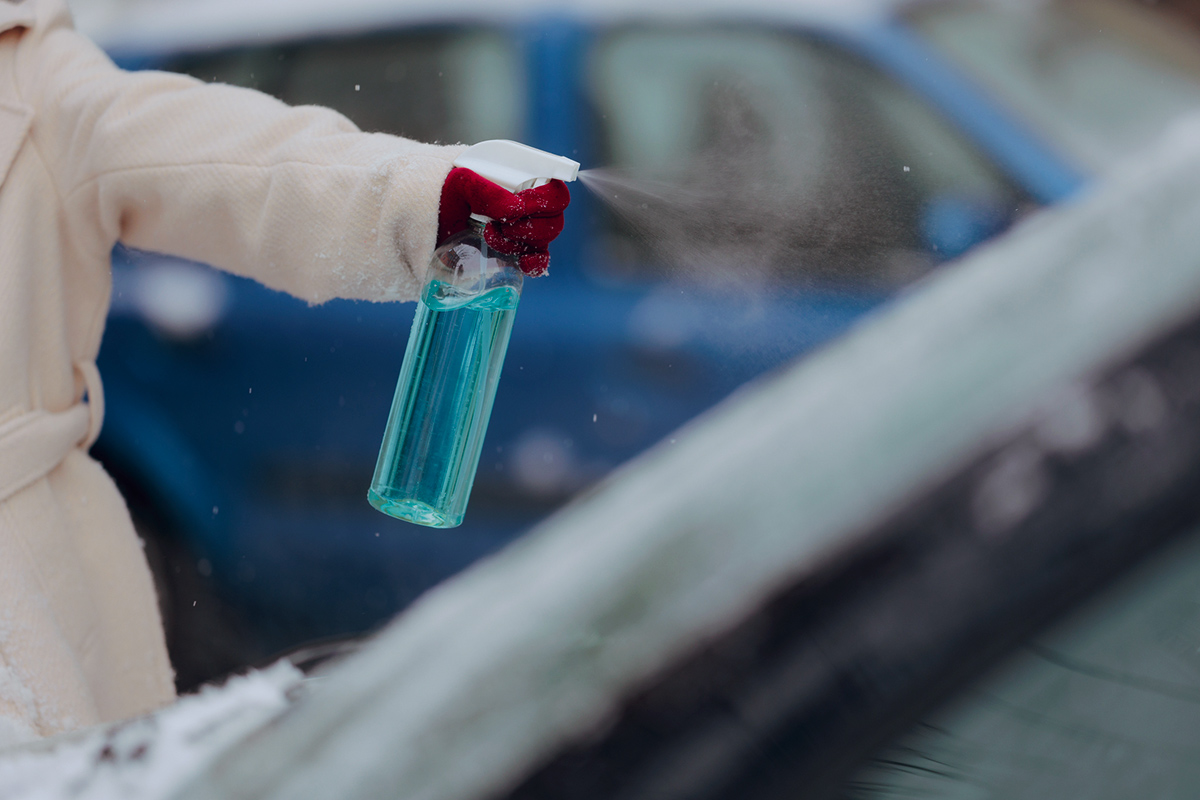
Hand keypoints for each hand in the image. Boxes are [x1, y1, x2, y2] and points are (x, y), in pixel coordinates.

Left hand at [438, 167, 570, 276]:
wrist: (428, 215)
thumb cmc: (446, 191)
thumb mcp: (461, 183)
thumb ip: (487, 191)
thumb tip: (514, 209)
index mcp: (524, 182)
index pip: (555, 193)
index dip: (545, 202)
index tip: (520, 204)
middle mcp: (530, 206)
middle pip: (554, 221)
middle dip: (528, 226)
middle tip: (500, 224)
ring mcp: (525, 231)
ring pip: (544, 241)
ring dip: (520, 241)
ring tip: (490, 234)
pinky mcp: (516, 252)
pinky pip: (538, 261)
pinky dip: (534, 263)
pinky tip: (523, 262)